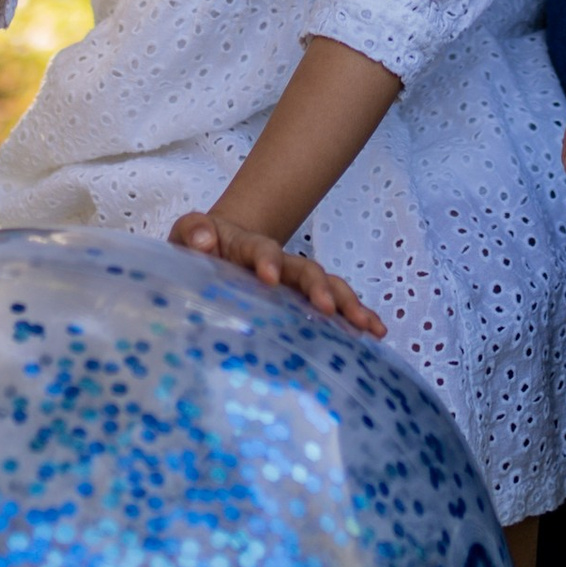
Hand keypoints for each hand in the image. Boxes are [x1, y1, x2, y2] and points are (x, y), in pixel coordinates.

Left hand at [169, 211, 386, 336]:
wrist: (220, 247)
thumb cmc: (202, 245)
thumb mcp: (189, 234)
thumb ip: (194, 232)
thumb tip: (203, 240)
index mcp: (249, 247)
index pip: (261, 249)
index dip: (267, 261)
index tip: (268, 278)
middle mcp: (280, 263)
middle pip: (306, 270)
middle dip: (318, 287)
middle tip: (327, 308)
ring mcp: (295, 283)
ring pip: (327, 288)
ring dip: (347, 304)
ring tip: (367, 327)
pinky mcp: (303, 301)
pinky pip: (333, 308)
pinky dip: (355, 317)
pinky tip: (376, 335)